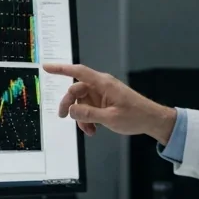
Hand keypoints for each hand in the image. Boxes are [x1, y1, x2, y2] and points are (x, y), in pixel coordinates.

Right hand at [44, 63, 176, 142]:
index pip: (78, 72)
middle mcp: (101, 86)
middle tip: (63, 117)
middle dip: (69, 105)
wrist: (151, 120)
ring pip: (82, 102)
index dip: (61, 69)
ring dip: (81, 116)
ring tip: (88, 131)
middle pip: (76, 90)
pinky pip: (90, 108)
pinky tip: (93, 130)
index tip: (46, 67)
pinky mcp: (105, 102)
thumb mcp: (110, 118)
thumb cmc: (135, 116)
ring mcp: (103, 94)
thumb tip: (72, 111)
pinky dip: (88, 118)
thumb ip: (88, 114)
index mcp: (103, 84)